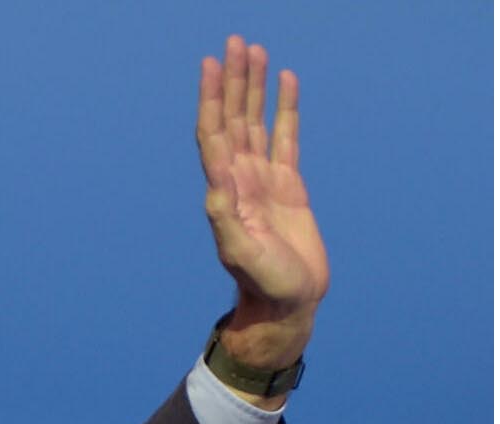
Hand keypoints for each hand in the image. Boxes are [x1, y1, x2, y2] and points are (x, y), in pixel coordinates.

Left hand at [197, 36, 328, 371]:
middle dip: (233, 81)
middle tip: (235, 42)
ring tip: (254, 51)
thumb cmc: (264, 284)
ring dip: (253, 88)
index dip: (212, 99)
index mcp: (226, 190)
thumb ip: (227, 219)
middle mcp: (240, 179)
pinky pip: (286, 138)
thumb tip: (216, 182)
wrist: (286, 304)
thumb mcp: (243, 253)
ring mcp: (263, 180)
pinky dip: (285, 109)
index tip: (211, 64)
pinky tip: (286, 82)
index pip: (214, 133)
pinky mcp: (289, 187)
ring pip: (256, 122)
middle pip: (233, 118)